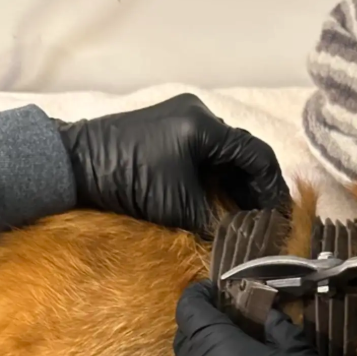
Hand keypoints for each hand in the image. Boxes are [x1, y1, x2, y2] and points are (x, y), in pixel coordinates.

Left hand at [55, 93, 288, 233]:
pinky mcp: (168, 131)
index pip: (258, 155)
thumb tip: (241, 241)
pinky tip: (220, 203)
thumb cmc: (128, 180)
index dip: (273, 189)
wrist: (75, 165)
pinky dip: (216, 178)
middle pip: (243, 153)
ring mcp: (182, 119)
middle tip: (266, 220)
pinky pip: (205, 154)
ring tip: (246, 217)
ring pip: (224, 155)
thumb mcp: (178, 206)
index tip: (281, 216)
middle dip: (256, 189)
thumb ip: (214, 221)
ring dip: (236, 185)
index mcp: (206, 126)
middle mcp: (199, 114)